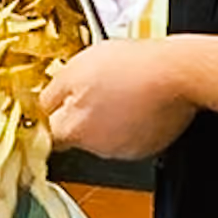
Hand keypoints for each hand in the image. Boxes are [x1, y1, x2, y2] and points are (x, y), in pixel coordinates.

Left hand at [41, 39, 195, 161]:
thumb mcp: (74, 68)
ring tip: (122, 88)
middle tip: (95, 86)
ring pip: (106, 134)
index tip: (56, 104)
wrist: (176, 72)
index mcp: (75, 131)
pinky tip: (140, 99)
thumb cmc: (129, 67)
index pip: (49, 134)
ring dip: (109, 116)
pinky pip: (133, 134)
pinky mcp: (150, 145)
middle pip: (78, 134)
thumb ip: (51, 94)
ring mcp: (126, 149)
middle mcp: (98, 148)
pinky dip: (134, 120)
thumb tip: (40, 107)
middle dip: (82, 113)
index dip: (52, 114)